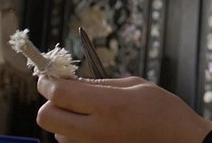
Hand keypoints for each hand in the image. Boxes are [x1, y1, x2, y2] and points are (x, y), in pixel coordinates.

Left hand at [37, 76, 211, 142]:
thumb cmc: (165, 112)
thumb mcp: (136, 85)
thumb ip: (100, 83)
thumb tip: (70, 80)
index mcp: (109, 105)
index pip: (59, 93)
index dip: (48, 81)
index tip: (49, 76)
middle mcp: (97, 130)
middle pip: (47, 116)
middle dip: (51, 102)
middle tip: (65, 94)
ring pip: (58, 133)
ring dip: (65, 120)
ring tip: (90, 114)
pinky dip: (77, 135)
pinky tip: (98, 128)